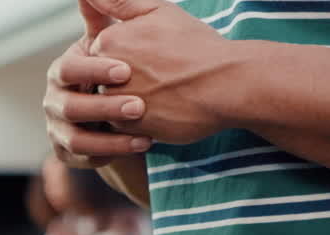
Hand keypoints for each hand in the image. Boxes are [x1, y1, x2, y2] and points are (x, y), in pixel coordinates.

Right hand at [44, 1, 152, 166]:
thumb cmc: (124, 66)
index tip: (126, 70)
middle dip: (104, 108)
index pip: (68, 70)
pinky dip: (110, 155)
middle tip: (139, 106)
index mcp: (62, 71)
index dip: (93, 71)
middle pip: (69, 107)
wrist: (128, 103)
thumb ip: (109, 10)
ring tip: (145, 136)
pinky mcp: (67, 152)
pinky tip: (139, 146)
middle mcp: (53, 101)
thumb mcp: (118, 38)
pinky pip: (82, 159)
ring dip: (110, 139)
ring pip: (75, 139)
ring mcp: (58, 128)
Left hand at [84, 0, 232, 144]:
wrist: (228, 84)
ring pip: (111, 105)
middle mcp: (105, 72)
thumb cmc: (196, 46)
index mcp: (108, 41)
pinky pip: (122, 128)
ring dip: (132, 102)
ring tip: (164, 94)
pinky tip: (163, 111)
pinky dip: (140, 122)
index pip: (101, 55)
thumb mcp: (159, 12)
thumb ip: (120, 2)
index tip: (154, 58)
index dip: (129, 58)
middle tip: (163, 77)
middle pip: (103, 81)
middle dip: (127, 82)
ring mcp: (115, 102)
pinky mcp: (127, 128)